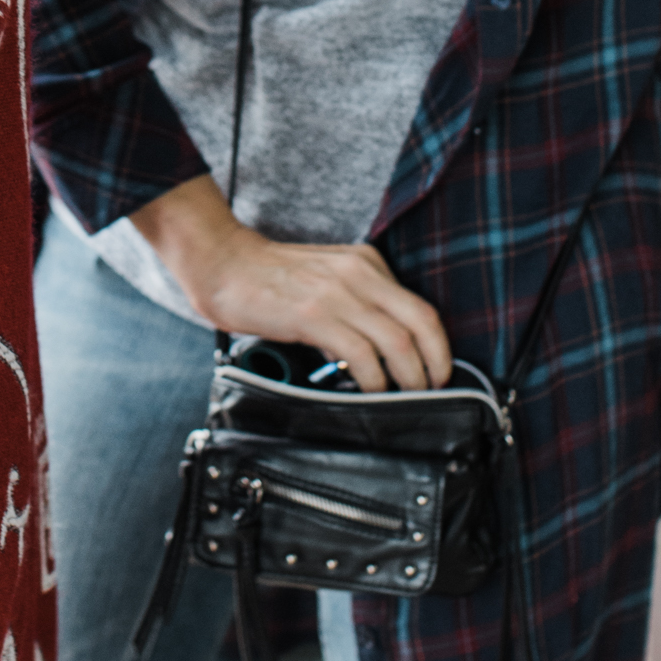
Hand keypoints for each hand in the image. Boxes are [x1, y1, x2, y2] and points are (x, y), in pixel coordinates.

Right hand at [130, 174, 451, 392]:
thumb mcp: (326, 278)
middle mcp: (359, 273)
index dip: (438, 346)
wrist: (223, 262)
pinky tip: (369, 392)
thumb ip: (355, 304)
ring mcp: (337, 293)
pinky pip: (361, 354)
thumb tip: (378, 353)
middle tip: (431, 392)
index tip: (438, 372)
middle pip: (421, 322)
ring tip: (404, 398)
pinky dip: (373, 380)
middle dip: (434, 366)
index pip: (420, 307)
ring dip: (408, 378)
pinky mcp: (314, 315)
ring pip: (398, 341)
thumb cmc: (269, 278)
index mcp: (366, 263)